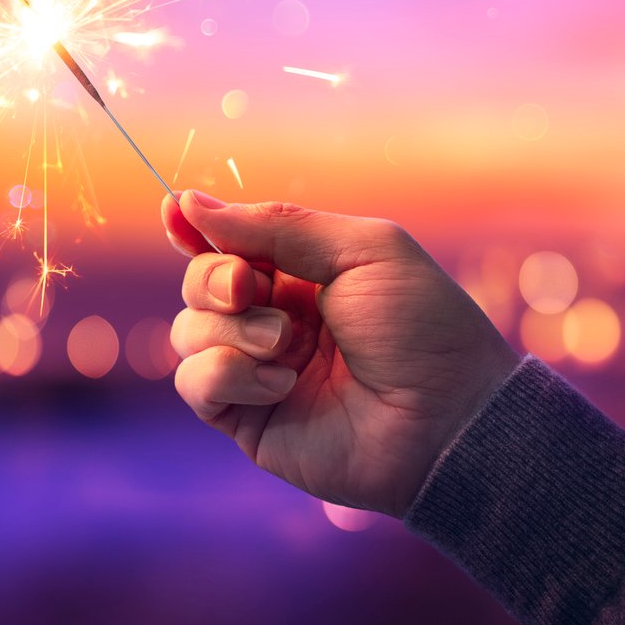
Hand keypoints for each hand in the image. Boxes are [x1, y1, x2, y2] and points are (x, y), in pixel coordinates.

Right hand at [164, 190, 514, 516]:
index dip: (194, 230)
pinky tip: (281, 384)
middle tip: (252, 288)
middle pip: (198, 283)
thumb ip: (276, 225)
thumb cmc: (423, 329)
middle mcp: (272, 319)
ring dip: (229, 330)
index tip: (176, 214)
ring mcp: (256, 371)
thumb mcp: (361, 250)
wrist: (449, 421)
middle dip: (214, 279)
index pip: (227, 245)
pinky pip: (194, 383)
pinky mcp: (245, 419)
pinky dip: (228, 375)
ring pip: (186, 332)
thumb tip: (188, 203)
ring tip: (285, 345)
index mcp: (301, 275)